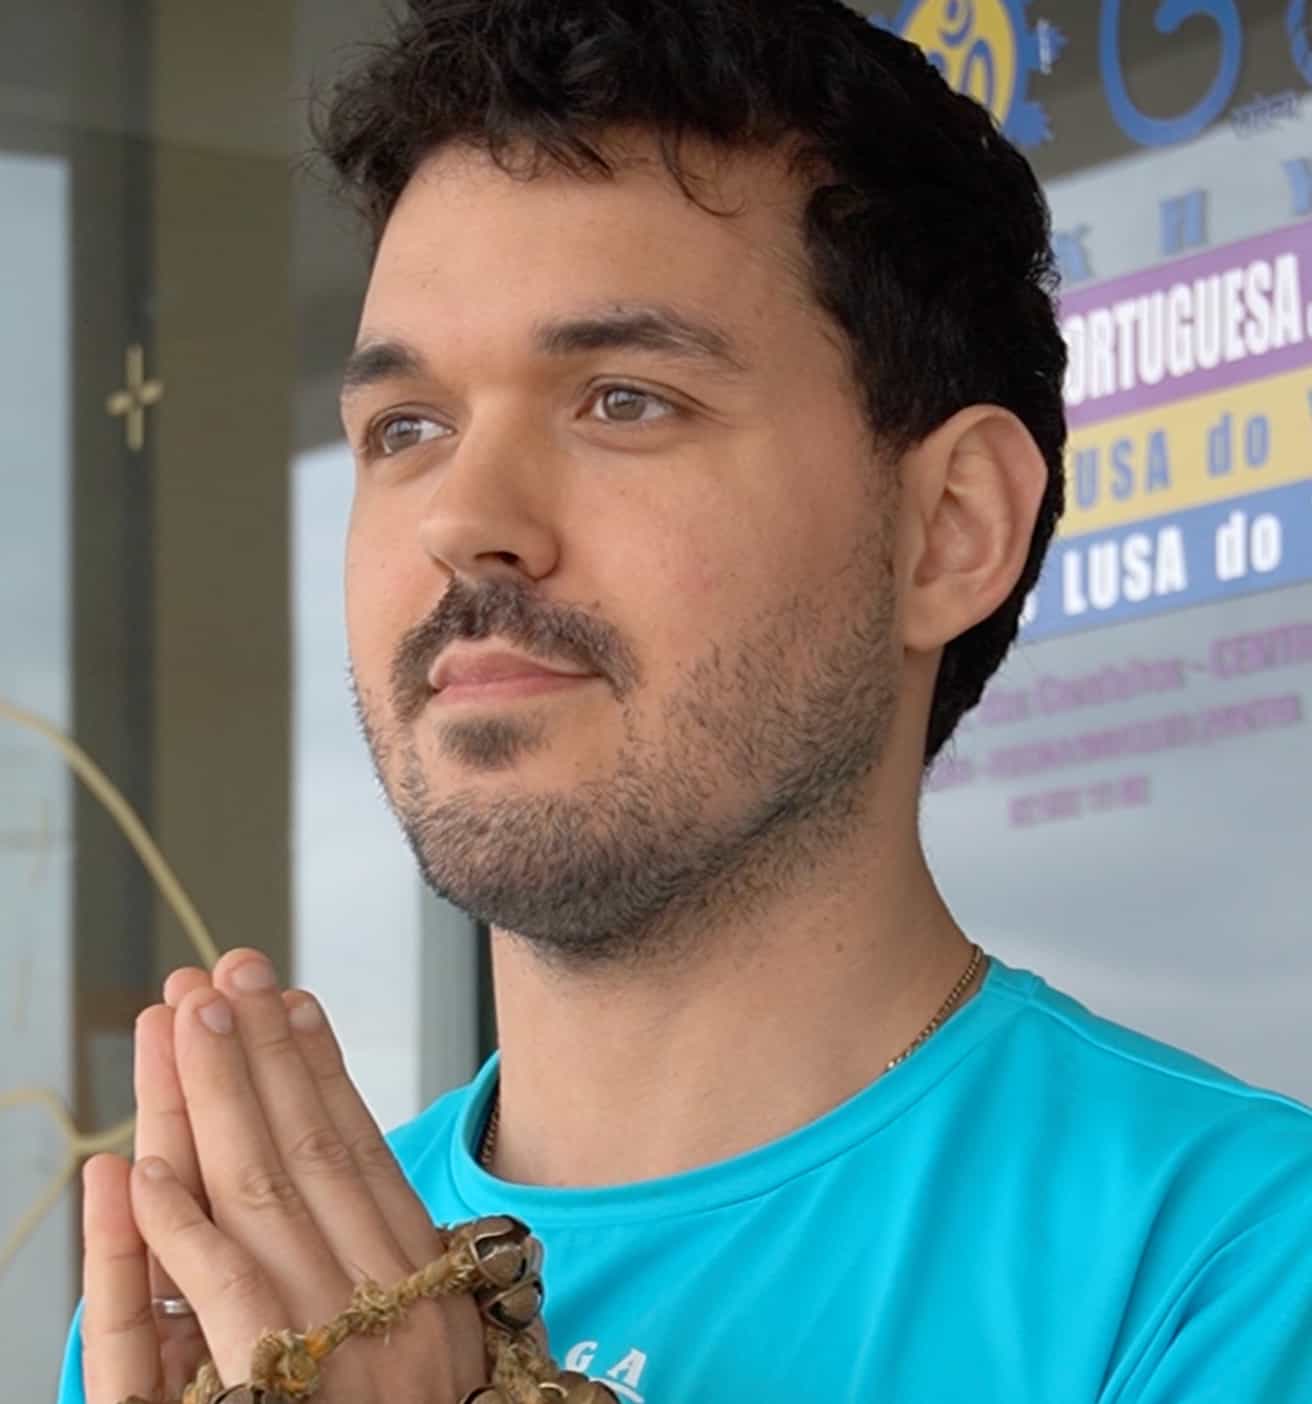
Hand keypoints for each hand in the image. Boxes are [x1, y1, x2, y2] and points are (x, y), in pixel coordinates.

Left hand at [82, 949, 491, 1402]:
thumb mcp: (431, 1347)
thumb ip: (397, 1269)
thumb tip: (362, 1177)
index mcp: (428, 1284)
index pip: (362, 1151)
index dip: (322, 1069)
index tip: (287, 999)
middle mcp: (392, 1301)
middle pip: (311, 1152)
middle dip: (260, 1055)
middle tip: (223, 974)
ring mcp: (341, 1347)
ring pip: (264, 1199)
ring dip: (216, 1103)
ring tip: (181, 1022)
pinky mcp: (280, 1403)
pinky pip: (224, 1301)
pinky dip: (180, 1230)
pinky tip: (142, 1166)